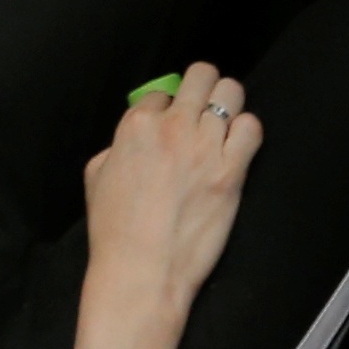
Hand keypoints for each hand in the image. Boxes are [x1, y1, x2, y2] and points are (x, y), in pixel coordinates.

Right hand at [82, 64, 261, 317]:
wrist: (142, 273)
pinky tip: (237, 149)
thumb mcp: (96, 177)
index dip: (165, 108)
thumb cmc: (113, 232)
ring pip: (231, 92)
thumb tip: (132, 140)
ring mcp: (205, 146)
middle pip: (201, 75)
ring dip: (228, 105)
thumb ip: (116, 147)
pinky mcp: (232, 171)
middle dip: (202, 87)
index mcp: (136, 125)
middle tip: (203, 108)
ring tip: (223, 125)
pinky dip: (246, 132)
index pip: (160, 91)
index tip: (169, 125)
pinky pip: (252, 128)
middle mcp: (173, 127)